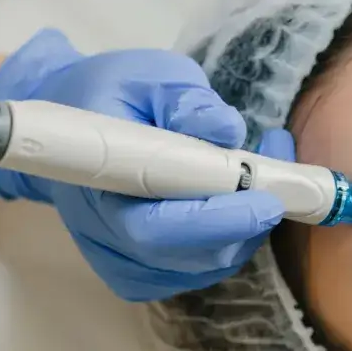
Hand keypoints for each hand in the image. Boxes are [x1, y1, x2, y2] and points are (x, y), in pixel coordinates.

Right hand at [0, 29, 284, 301]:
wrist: (72, 129)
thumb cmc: (113, 96)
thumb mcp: (149, 76)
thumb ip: (186, 99)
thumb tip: (226, 129)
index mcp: (98, 183)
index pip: (157, 227)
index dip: (216, 220)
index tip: (265, 199)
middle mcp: (104, 234)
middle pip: (187, 256)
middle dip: (244, 225)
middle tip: (279, 185)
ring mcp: (119, 260)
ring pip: (199, 268)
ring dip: (244, 231)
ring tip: (262, 178)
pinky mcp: (137, 272)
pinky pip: (194, 273)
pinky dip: (228, 244)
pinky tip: (236, 206)